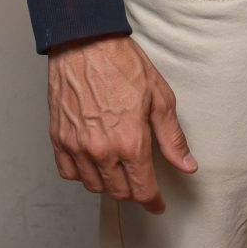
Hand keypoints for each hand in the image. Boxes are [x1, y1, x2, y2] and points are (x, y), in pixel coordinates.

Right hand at [47, 34, 196, 212]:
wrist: (84, 43)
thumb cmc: (124, 65)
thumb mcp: (160, 97)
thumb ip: (172, 137)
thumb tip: (188, 166)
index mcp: (130, 142)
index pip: (142, 189)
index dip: (153, 202)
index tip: (157, 205)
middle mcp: (101, 150)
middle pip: (118, 192)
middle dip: (133, 192)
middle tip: (140, 183)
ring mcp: (76, 146)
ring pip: (93, 186)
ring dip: (108, 185)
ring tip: (118, 171)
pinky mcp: (58, 138)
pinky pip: (69, 173)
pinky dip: (82, 174)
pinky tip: (93, 163)